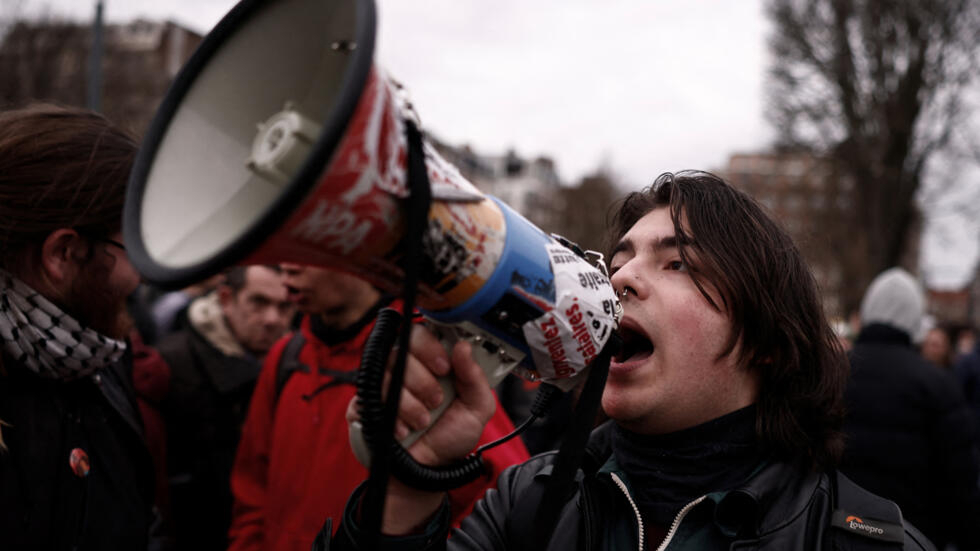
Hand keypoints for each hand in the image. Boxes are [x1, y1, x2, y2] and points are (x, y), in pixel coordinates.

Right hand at [344, 324, 496, 534]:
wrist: (430, 471)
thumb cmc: (451, 436)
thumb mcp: (477, 409)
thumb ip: (475, 378)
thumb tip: (463, 346)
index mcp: (430, 363)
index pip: (420, 335)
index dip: (430, 347)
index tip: (444, 368)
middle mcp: (404, 370)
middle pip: (400, 352)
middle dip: (422, 380)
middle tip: (436, 401)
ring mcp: (382, 387)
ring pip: (387, 378)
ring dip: (410, 404)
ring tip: (423, 422)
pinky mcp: (364, 407)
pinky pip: (368, 400)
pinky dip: (390, 418)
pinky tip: (402, 430)